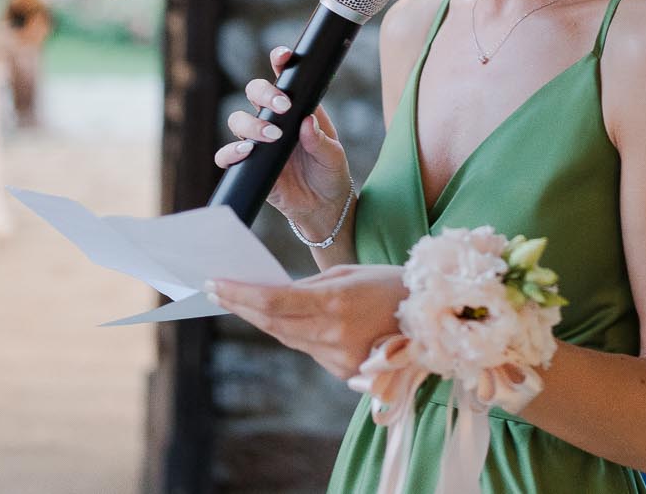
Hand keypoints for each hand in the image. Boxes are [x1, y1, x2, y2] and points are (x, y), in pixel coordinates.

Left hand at [205, 265, 406, 379]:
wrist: (431, 318)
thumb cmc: (389, 285)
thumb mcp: (348, 273)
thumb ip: (309, 285)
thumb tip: (273, 292)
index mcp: (334, 302)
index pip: (273, 300)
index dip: (239, 294)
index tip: (214, 283)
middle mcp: (332, 333)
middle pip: (272, 323)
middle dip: (241, 305)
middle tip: (216, 291)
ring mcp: (337, 357)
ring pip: (286, 338)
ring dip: (262, 320)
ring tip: (239, 301)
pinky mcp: (342, 371)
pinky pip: (307, 350)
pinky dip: (292, 333)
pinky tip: (279, 319)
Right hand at [213, 46, 352, 230]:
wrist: (323, 207)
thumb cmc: (330, 173)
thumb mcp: (334, 155)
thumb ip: (321, 139)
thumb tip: (306, 122)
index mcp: (296, 109)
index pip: (283, 78)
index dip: (279, 61)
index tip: (283, 56)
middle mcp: (273, 120)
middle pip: (253, 92)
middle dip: (264, 93)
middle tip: (283, 107)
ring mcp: (258, 142)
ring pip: (237, 120)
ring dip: (251, 123)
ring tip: (273, 136)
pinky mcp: (248, 166)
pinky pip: (227, 156)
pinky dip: (232, 152)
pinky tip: (248, 152)